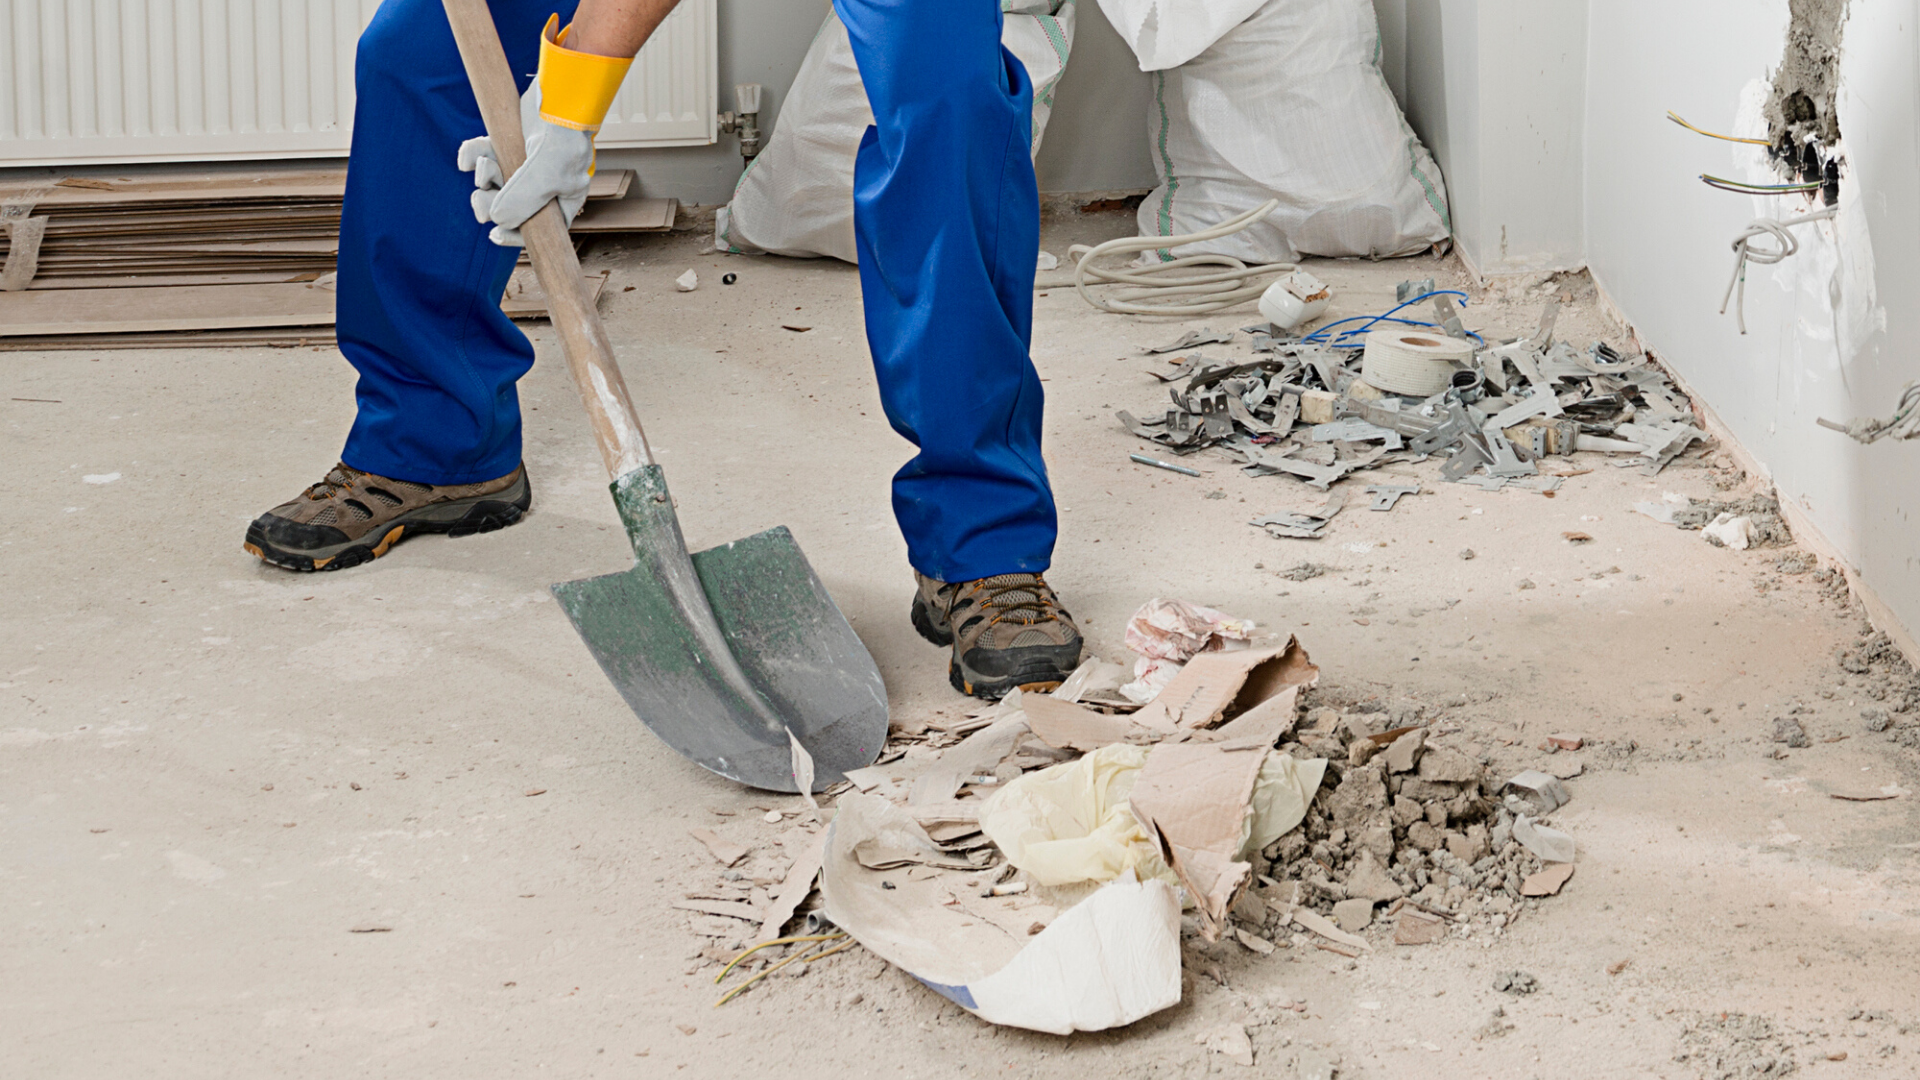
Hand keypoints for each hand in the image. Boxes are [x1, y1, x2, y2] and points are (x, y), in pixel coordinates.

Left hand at [457, 81, 593, 246]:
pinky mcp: (507, 143)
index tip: (494, 234)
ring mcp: (523, 164)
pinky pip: (482, 157)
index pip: (540, 229)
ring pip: (493, 182)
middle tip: (481, 195)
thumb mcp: (547, 175)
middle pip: (510, 208)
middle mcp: (543, 185)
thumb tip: (496, 220)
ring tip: (486, 164)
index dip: (516, 236)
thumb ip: (522, 201)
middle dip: (491, 202)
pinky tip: (467, 157)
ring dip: (483, 176)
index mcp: (562, 199)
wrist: (560, 93)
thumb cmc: (565, 137)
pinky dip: (471, 156)